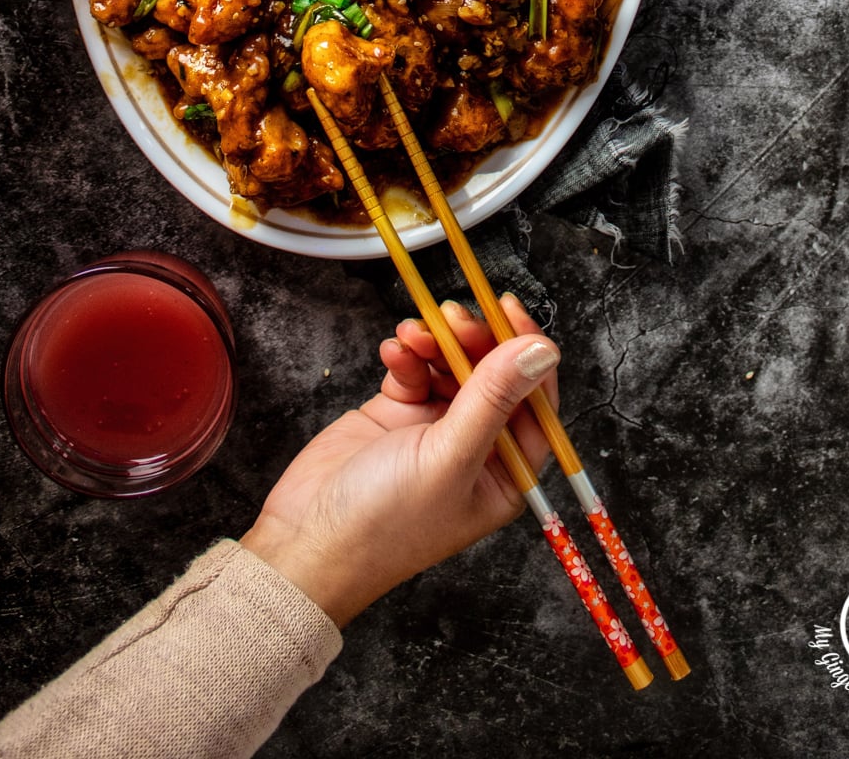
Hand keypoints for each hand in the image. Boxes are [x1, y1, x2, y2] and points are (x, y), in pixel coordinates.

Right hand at [240, 296, 559, 626]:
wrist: (305, 538)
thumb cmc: (385, 521)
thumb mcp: (448, 457)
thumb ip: (494, 398)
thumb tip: (543, 350)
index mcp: (505, 473)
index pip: (534, 400)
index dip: (525, 352)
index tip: (507, 309)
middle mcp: (477, 449)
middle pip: (493, 375)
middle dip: (475, 340)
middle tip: (452, 316)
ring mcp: (436, 428)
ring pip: (453, 364)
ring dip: (436, 341)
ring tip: (413, 333)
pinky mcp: (399, 412)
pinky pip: (415, 368)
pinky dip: (407, 354)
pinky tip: (393, 352)